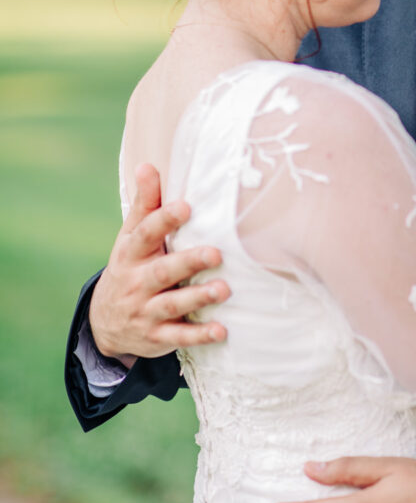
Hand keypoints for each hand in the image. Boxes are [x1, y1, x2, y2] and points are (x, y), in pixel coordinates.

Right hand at [88, 163, 229, 361]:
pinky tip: (221, 331)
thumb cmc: (131, 267)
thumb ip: (145, 205)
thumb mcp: (130, 238)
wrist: (105, 322)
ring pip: (171, 305)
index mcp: (131, 254)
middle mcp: (136, 283)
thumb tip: (147, 165)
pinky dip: (199, 335)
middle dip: (188, 262)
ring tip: (224, 290)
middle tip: (216, 253)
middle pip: (162, 272)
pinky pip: (178, 337)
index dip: (164, 220)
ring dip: (198, 298)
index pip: (145, 234)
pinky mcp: (156, 336)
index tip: (186, 206)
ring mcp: (144, 311)